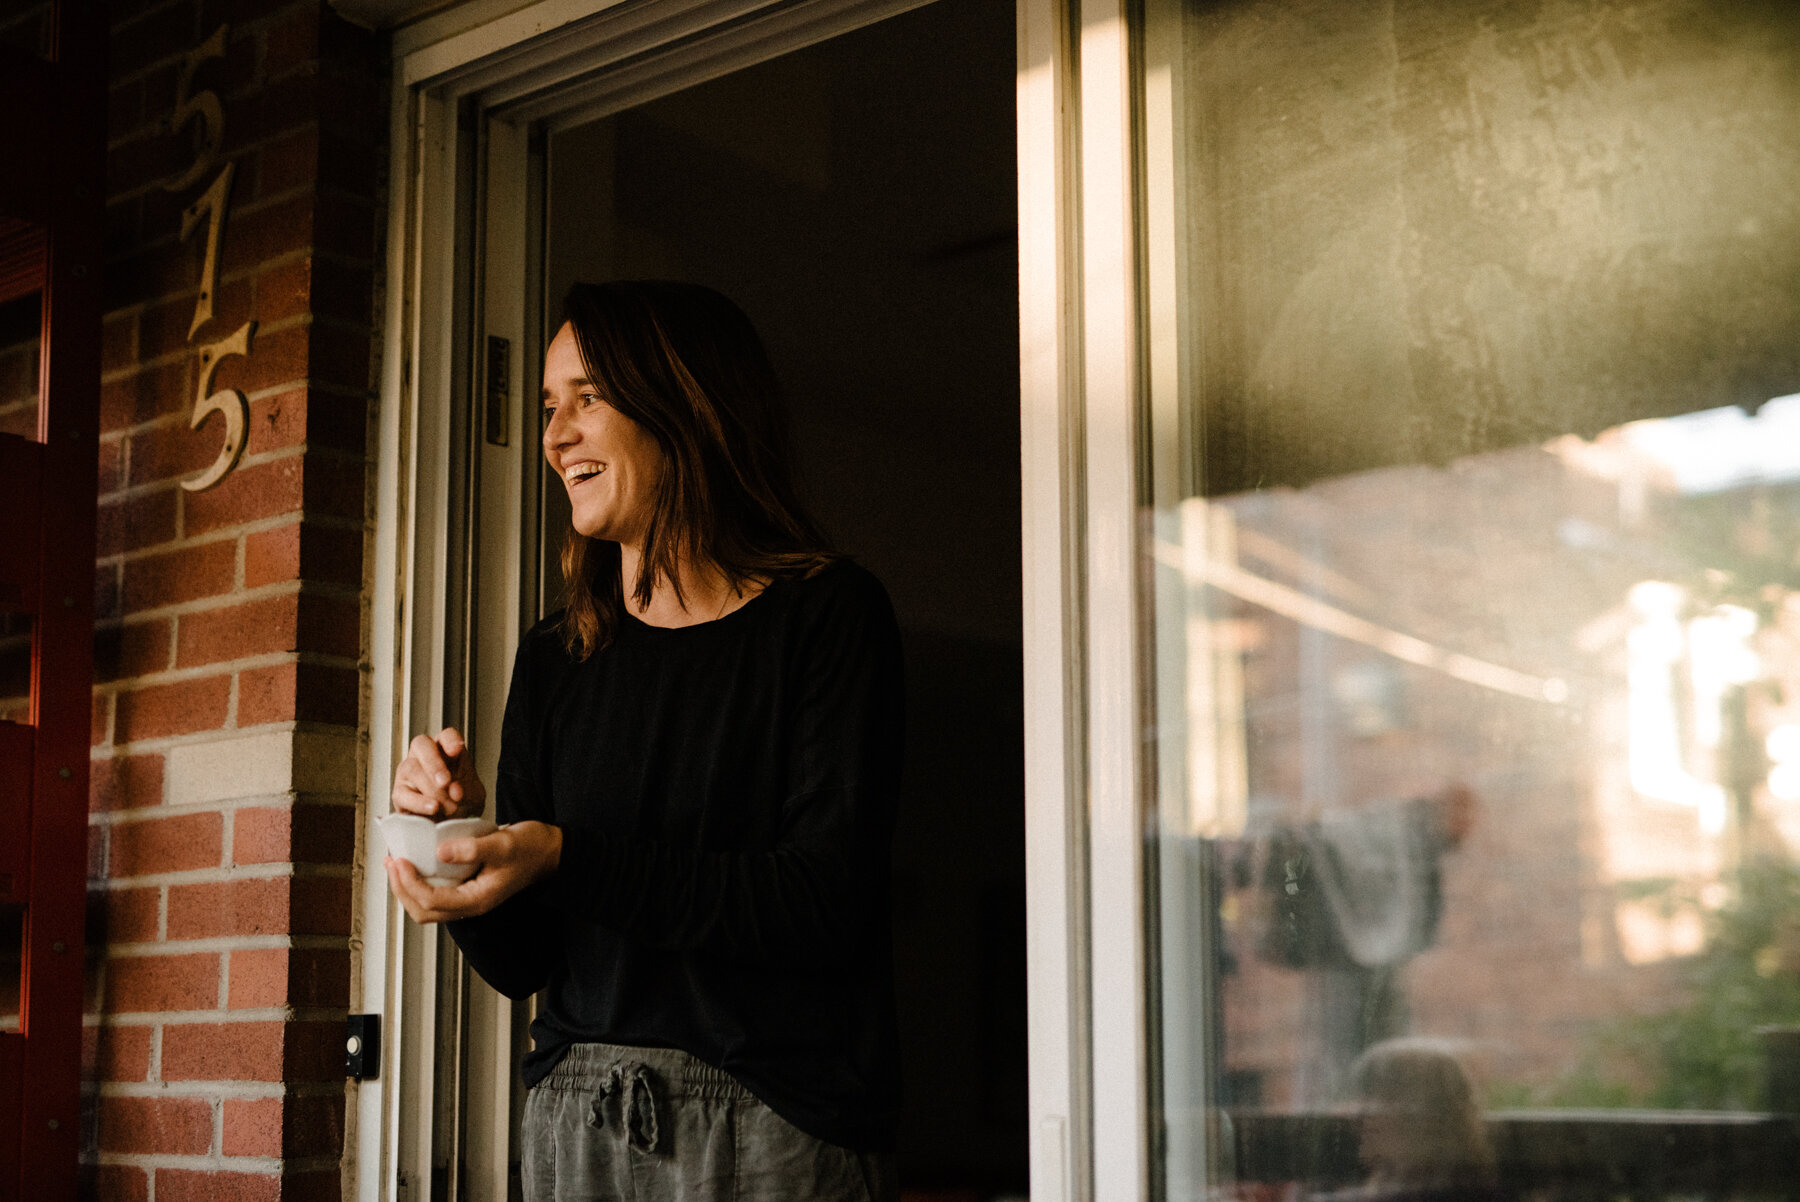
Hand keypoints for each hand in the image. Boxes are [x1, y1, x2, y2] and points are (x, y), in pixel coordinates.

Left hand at [384, 820, 562, 923]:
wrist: (549, 851)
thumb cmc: (531, 848)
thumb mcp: (503, 844)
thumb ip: (472, 849)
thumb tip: (439, 851)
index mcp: (478, 899)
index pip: (433, 901)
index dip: (410, 883)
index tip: (399, 860)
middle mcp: (471, 904)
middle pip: (423, 911)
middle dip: (402, 888)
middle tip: (391, 862)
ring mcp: (468, 898)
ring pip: (427, 906)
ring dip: (407, 888)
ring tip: (396, 864)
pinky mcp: (467, 889)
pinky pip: (435, 894)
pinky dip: (419, 882)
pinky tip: (415, 864)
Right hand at [392, 727, 487, 818]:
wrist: (450, 825)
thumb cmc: (461, 803)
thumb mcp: (473, 795)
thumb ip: (467, 790)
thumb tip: (454, 791)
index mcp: (446, 750)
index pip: (446, 735)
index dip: (450, 740)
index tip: (457, 751)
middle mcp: (424, 756)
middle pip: (422, 745)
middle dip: (434, 763)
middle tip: (445, 782)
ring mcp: (408, 773)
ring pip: (411, 769)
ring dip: (431, 789)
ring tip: (449, 806)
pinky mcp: (399, 794)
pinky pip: (404, 794)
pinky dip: (420, 803)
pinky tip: (433, 808)